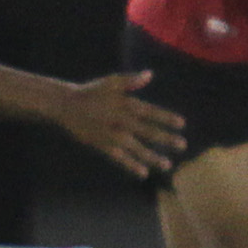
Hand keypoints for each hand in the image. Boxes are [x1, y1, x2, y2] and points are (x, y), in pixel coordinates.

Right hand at [58, 72, 187, 180]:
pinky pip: (118, 157)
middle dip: (165, 138)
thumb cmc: (91, 92)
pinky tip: (143, 173)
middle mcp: (119, 120)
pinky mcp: (101, 144)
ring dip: (152, 156)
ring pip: (135, 147)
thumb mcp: (110, 82)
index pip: (149, 111)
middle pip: (146, 130)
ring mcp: (110, 134)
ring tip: (167, 165)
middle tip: (182, 145)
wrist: (65, 105)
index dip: (165, 117)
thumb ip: (130, 80)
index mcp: (124, 103)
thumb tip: (150, 74)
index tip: (181, 124)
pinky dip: (131, 165)